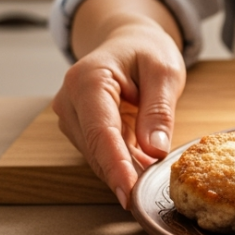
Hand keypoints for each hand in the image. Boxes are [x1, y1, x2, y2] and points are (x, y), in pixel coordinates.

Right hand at [52, 19, 184, 208]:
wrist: (128, 40)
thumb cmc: (145, 50)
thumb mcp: (164, 72)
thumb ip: (159, 111)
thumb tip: (155, 151)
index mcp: (88, 80)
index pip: (101, 132)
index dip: (116, 167)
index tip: (130, 194)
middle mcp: (70, 100)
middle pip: (97, 149)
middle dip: (125, 173)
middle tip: (153, 191)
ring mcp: (70, 116)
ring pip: (97, 156)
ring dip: (125, 168)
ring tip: (154, 170)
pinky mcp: (77, 128)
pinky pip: (100, 153)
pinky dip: (122, 161)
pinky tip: (142, 163)